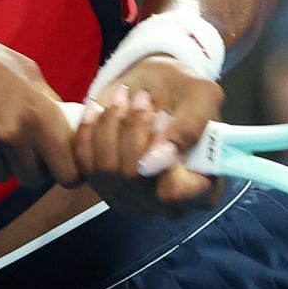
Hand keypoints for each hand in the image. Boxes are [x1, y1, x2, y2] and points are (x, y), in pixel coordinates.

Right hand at [0, 17, 83, 188]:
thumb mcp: (20, 67)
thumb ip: (46, 101)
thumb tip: (66, 126)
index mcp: (35, 111)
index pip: (68, 169)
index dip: (65, 169)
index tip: (58, 164)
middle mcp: (10, 136)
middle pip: (34, 178)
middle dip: (29, 164)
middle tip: (14, 141)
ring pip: (1, 174)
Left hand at [73, 55, 224, 216]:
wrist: (156, 85)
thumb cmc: (187, 92)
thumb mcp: (203, 97)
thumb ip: (187, 131)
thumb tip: (148, 166)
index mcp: (202, 189)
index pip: (177, 194)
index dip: (166, 162)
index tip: (164, 119)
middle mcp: (166, 203)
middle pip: (135, 177)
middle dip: (135, 127)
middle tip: (146, 97)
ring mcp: (132, 197)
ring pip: (107, 169)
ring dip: (113, 123)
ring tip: (126, 98)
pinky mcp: (103, 184)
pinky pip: (84, 163)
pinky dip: (89, 129)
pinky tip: (100, 109)